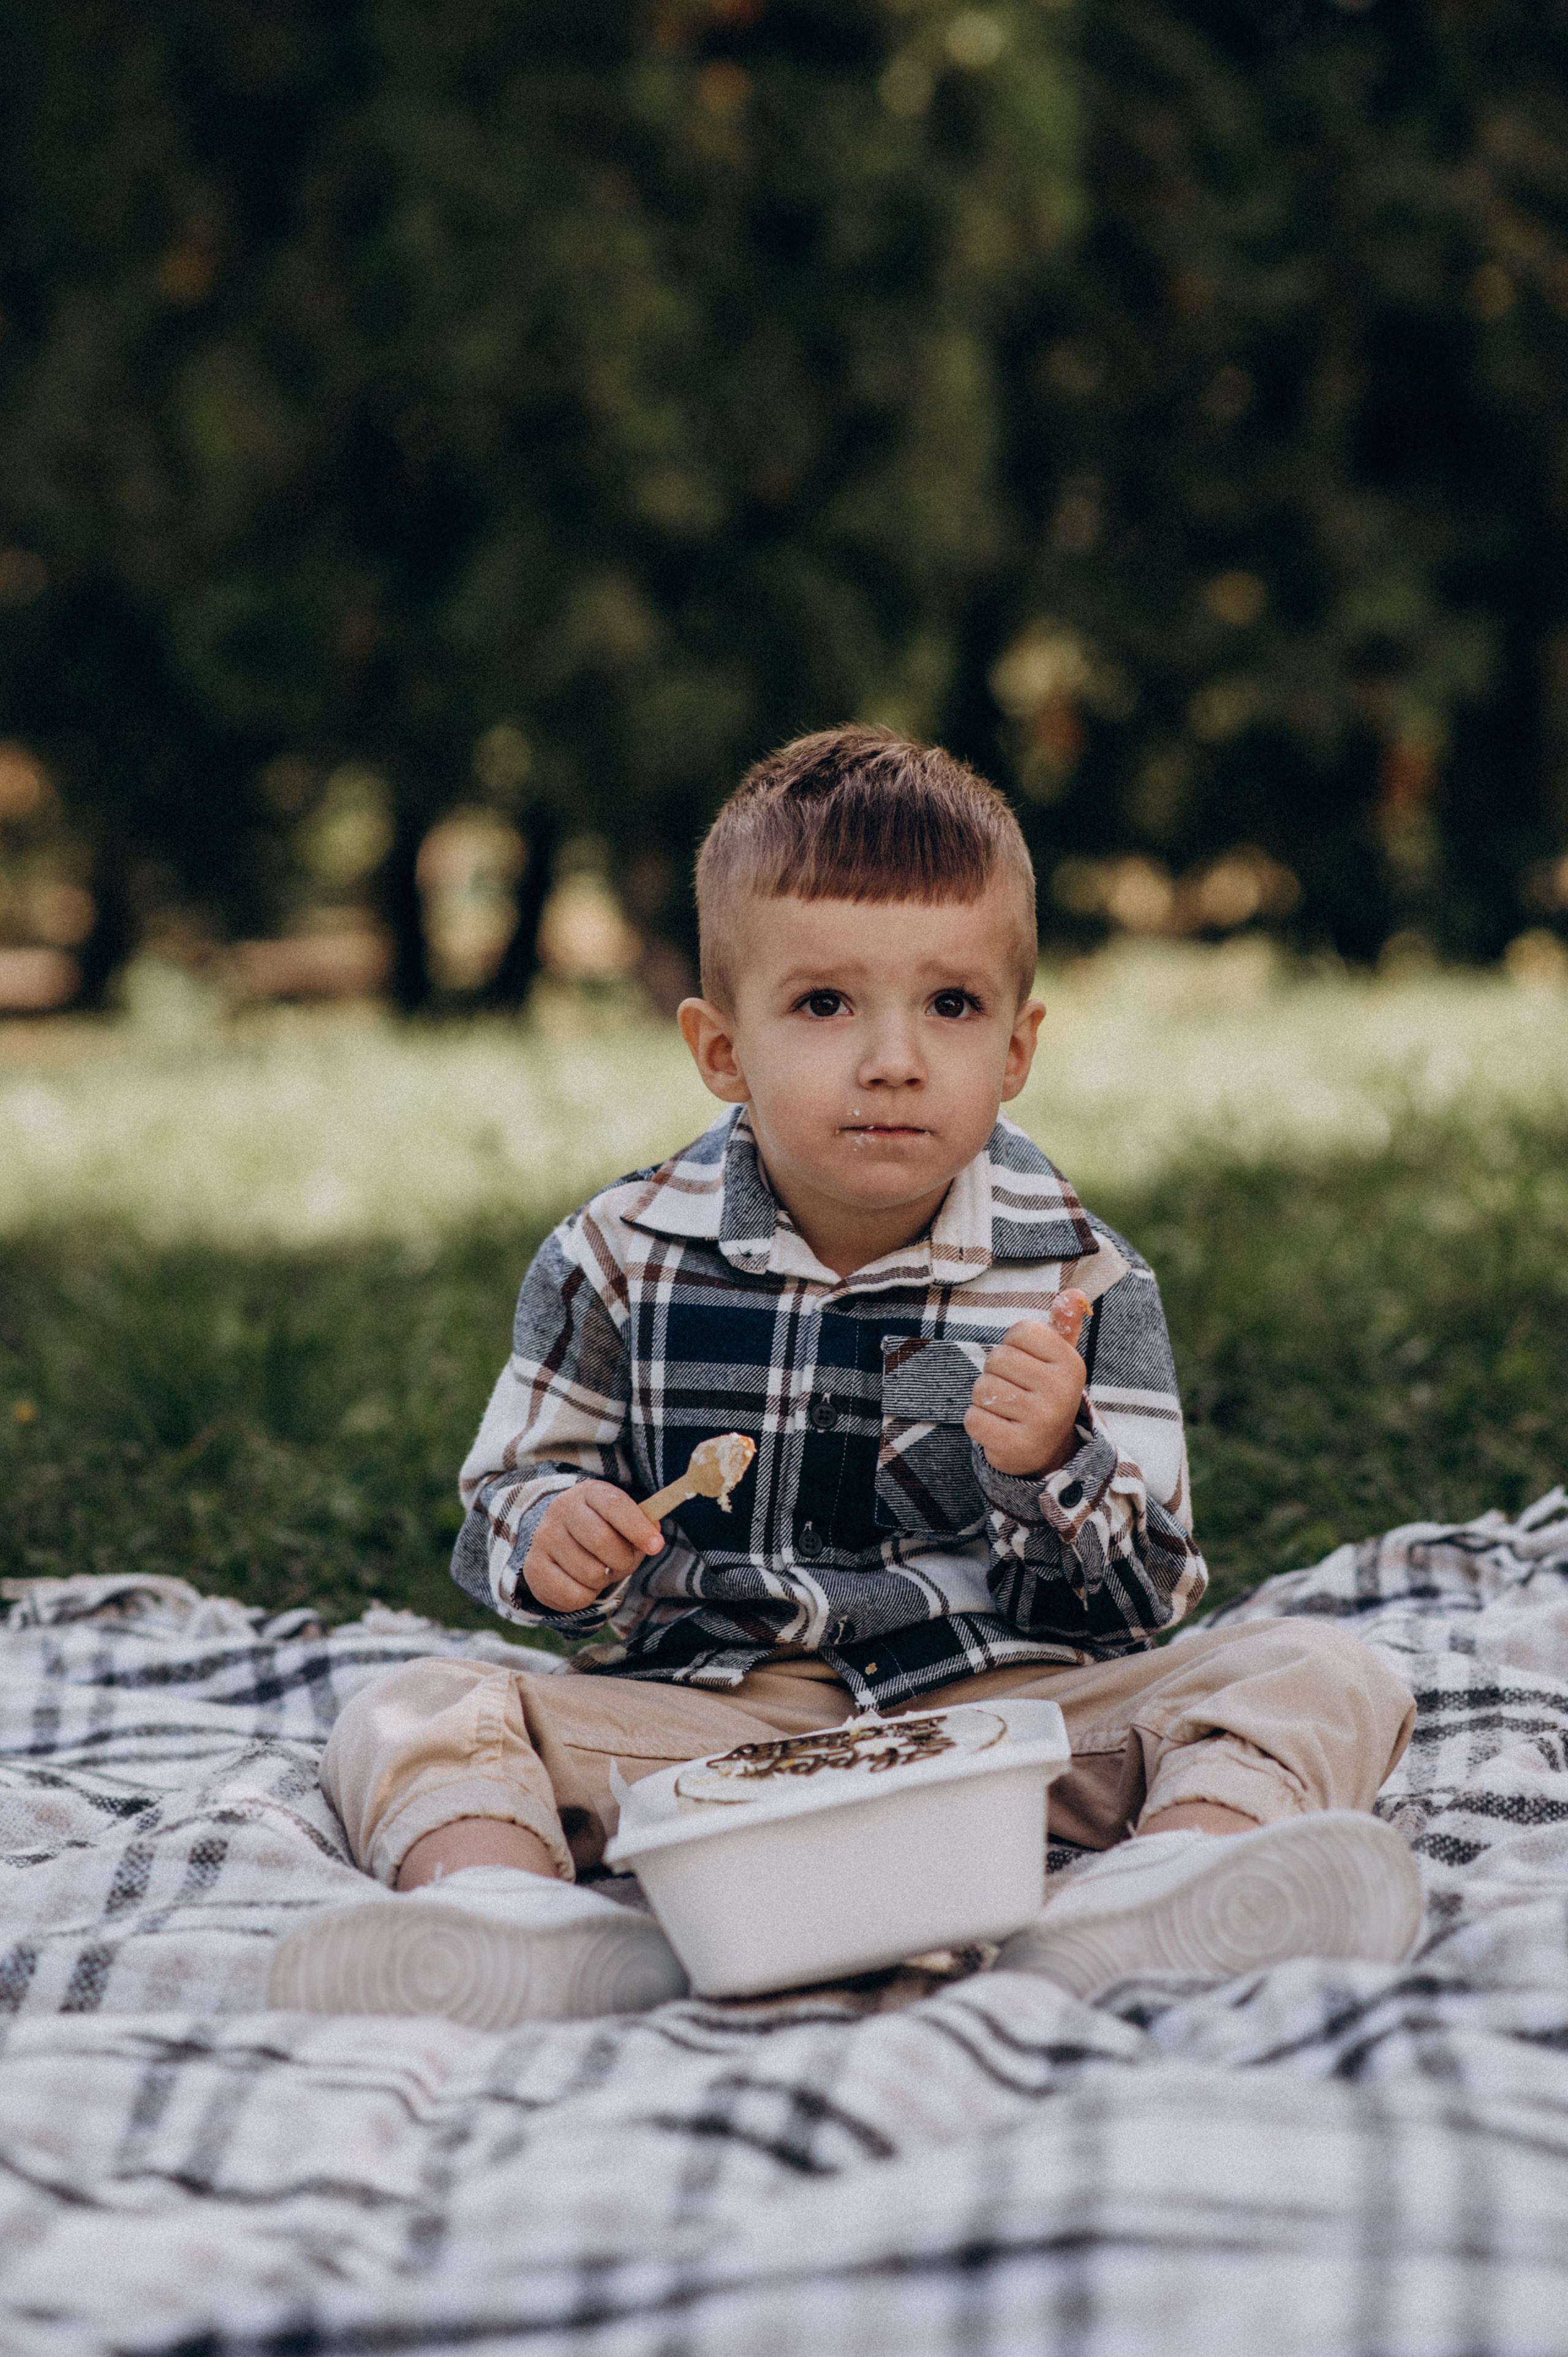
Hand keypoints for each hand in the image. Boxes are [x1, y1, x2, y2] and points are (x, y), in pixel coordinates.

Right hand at [522, 1480, 663, 1613]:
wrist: (561, 1540)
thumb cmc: (603, 1530)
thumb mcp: (624, 1522)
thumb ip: (642, 1528)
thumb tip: (653, 1540)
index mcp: (589, 1492)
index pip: (615, 1506)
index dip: (638, 1528)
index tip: (656, 1546)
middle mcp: (561, 1510)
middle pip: (603, 1541)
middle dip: (622, 1560)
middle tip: (620, 1563)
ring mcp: (544, 1538)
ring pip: (590, 1573)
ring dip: (604, 1580)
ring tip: (598, 1570)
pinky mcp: (534, 1568)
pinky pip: (573, 1595)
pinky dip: (586, 1596)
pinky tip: (582, 1583)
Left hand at [963, 1290, 1089, 1478]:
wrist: (1049, 1450)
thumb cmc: (1045, 1393)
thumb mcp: (1058, 1359)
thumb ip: (1063, 1325)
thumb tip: (1073, 1293)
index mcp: (1071, 1364)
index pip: (1021, 1331)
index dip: (1013, 1345)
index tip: (1026, 1363)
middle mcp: (1061, 1392)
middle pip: (996, 1359)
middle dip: (995, 1372)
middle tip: (1013, 1389)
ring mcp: (1040, 1421)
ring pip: (981, 1389)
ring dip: (984, 1398)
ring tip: (1006, 1408)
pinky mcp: (1016, 1446)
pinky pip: (973, 1419)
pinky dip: (978, 1422)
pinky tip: (998, 1427)